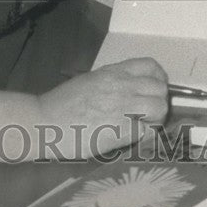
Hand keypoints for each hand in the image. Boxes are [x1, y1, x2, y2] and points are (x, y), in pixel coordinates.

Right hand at [37, 58, 167, 158]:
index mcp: (113, 73)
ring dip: (156, 120)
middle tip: (149, 115)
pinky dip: (145, 137)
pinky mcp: (120, 131)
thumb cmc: (63, 103)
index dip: (158, 79)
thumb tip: (131, 90)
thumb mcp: (90, 81)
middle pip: (160, 90)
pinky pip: (147, 132)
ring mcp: (122, 108)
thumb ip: (113, 82)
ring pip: (159, 109)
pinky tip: (134, 139)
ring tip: (143, 127)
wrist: (45, 121)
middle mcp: (122, 86)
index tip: (153, 91)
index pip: (151, 67)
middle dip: (159, 103)